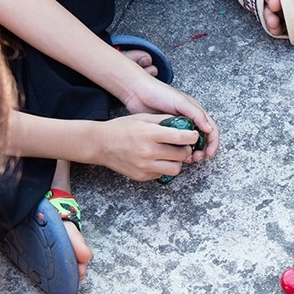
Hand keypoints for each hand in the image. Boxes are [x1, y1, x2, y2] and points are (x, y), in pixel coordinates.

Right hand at [90, 111, 213, 181]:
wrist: (100, 143)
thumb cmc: (122, 128)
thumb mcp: (143, 118)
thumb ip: (165, 120)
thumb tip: (185, 124)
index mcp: (150, 134)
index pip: (181, 137)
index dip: (192, 136)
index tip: (192, 135)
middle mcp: (148, 151)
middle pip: (181, 155)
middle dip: (185, 149)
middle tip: (181, 145)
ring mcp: (144, 166)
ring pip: (175, 169)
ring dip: (177, 161)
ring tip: (170, 154)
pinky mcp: (141, 176)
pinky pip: (162, 175)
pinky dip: (163, 167)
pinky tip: (156, 159)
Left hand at [119, 79, 220, 164]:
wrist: (138, 93)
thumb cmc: (159, 92)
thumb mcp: (180, 102)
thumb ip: (196, 114)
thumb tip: (209, 129)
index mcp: (195, 112)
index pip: (211, 129)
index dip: (213, 142)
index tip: (209, 153)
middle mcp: (189, 121)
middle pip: (202, 139)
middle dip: (202, 150)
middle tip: (196, 158)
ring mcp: (177, 128)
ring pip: (189, 144)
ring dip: (190, 153)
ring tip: (186, 159)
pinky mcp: (166, 133)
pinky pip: (175, 146)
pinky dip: (178, 152)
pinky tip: (174, 156)